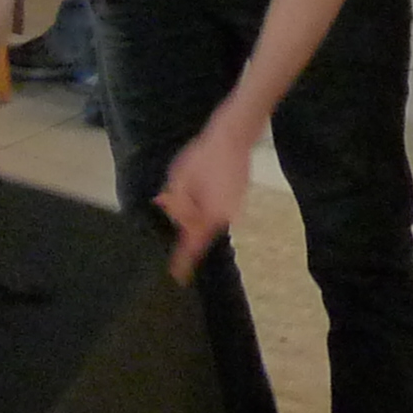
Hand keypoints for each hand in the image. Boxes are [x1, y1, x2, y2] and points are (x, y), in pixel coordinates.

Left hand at [154, 123, 254, 278]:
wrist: (233, 136)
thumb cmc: (203, 155)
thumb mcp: (179, 178)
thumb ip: (177, 203)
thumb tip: (176, 217)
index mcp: (212, 215)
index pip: (194, 244)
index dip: (184, 260)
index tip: (178, 276)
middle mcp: (226, 217)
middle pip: (199, 228)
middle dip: (185, 218)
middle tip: (175, 195)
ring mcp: (234, 208)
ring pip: (207, 217)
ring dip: (194, 208)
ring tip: (190, 182)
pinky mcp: (237, 198)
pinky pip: (215, 208)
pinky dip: (204, 201)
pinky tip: (201, 181)